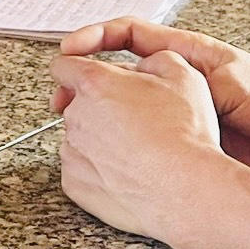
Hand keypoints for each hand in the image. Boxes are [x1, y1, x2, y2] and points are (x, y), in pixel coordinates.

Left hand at [49, 48, 236, 246]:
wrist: (186, 189)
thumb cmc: (184, 135)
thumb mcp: (183, 75)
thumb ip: (152, 59)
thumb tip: (144, 65)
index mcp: (96, 83)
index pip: (63, 65)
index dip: (76, 67)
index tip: (84, 76)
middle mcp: (77, 116)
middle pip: (74, 103)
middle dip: (96, 106)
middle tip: (129, 118)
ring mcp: (73, 152)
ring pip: (78, 138)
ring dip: (97, 139)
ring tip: (134, 149)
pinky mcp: (74, 184)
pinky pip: (79, 169)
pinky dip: (97, 169)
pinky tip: (126, 171)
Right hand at [54, 19, 249, 186]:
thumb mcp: (234, 80)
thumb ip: (194, 80)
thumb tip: (150, 84)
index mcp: (184, 55)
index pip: (126, 34)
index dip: (93, 38)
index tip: (69, 54)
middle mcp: (174, 82)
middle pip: (116, 74)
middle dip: (83, 83)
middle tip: (62, 103)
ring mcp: (177, 113)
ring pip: (125, 111)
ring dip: (98, 117)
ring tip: (76, 131)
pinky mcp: (184, 143)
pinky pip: (143, 142)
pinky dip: (121, 147)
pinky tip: (108, 158)